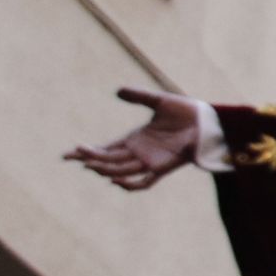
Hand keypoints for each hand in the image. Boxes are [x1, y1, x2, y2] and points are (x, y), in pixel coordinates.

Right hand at [64, 86, 199, 191]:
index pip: (104, 149)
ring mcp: (150, 161)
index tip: (66, 155)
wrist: (209, 121)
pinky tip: (115, 181)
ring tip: (89, 165)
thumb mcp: (159, 101)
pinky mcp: (163, 167)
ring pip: (120, 171)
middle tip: (74, 156)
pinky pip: (144, 183)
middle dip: (89, 160)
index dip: (86, 153)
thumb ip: (139, 96)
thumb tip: (117, 91)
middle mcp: (139, 153)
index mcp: (134, 140)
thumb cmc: (186, 113)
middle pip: (108, 161)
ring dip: (104, 170)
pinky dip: (129, 184)